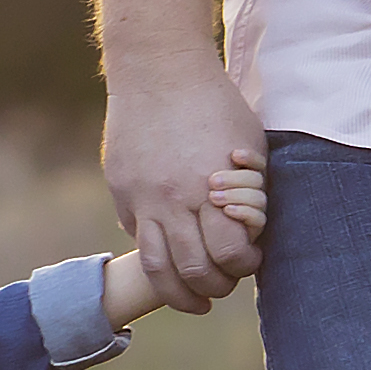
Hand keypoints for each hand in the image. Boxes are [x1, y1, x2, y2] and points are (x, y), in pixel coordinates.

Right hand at [99, 54, 266, 313]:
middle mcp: (174, 199)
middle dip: (215, 286)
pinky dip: (156, 254)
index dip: (245, 264)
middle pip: (194, 271)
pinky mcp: (120, 191)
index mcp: (213, 187)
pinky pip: (138, 237)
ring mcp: (142, 198)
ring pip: (157, 268)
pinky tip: (170, 254)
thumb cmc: (215, 104)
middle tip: (225, 282)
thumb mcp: (249, 147)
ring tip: (194, 300)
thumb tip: (246, 234)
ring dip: (179, 293)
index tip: (249, 258)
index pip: (230, 254)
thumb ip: (249, 194)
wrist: (158, 69)